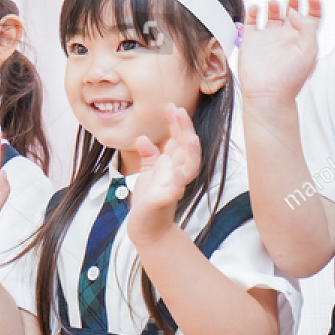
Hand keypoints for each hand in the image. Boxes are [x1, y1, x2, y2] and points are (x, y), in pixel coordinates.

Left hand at [126, 105, 199, 243]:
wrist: (145, 228)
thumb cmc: (148, 201)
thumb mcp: (146, 173)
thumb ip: (148, 156)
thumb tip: (143, 138)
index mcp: (171, 164)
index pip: (178, 140)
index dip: (176, 124)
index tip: (171, 106)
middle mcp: (177, 172)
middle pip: (187, 148)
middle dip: (185, 129)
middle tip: (179, 111)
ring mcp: (174, 186)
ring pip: (190, 166)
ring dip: (192, 152)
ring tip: (191, 137)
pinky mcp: (167, 200)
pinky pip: (177, 189)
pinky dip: (178, 180)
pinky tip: (177, 171)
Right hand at [239, 0, 321, 105]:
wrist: (268, 94)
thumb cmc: (290, 79)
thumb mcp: (309, 50)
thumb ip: (307, 26)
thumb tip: (295, 12)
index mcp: (303, 40)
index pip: (311, 18)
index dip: (314, 7)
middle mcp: (286, 38)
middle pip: (292, 13)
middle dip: (294, 2)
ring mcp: (268, 39)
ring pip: (272, 15)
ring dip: (273, 5)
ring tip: (274, 4)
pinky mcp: (251, 41)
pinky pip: (251, 21)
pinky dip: (252, 11)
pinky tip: (256, 9)